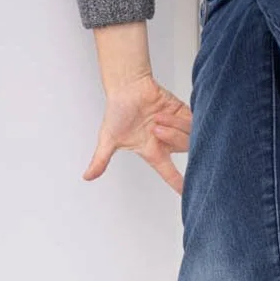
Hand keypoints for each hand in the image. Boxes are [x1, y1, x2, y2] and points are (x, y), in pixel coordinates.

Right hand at [83, 74, 192, 196]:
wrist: (127, 87)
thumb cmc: (118, 111)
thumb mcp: (108, 139)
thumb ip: (101, 160)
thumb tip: (87, 177)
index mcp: (153, 152)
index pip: (169, 172)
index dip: (179, 183)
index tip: (189, 194)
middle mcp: (167, 142)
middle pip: (184, 148)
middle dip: (171, 138)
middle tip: (154, 128)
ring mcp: (176, 127)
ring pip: (189, 135)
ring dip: (172, 126)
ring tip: (156, 117)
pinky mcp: (183, 113)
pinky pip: (191, 120)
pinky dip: (178, 118)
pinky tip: (164, 112)